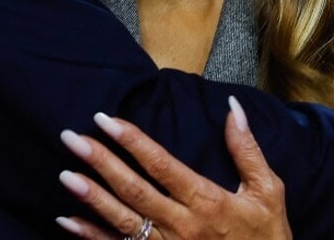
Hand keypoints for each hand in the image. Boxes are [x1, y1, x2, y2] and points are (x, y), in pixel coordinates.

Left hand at [55, 96, 291, 239]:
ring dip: (91, 198)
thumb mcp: (267, 192)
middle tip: (71, 138)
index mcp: (206, 201)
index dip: (132, 141)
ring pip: (122, 221)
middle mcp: (182, 225)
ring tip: (65, 175)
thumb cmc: (268, 237)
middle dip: (100, 162)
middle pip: (134, 190)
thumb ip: (247, 149)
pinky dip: (91, 237)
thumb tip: (233, 108)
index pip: (161, 165)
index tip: (106, 120)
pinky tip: (68, 221)